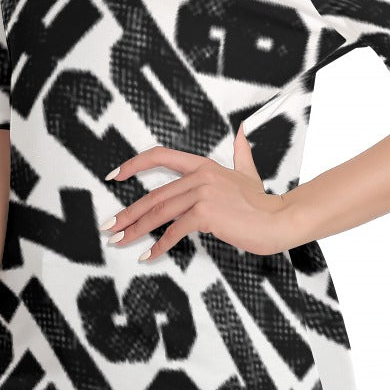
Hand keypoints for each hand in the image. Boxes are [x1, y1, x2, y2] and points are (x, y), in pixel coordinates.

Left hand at [101, 123, 293, 259]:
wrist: (280, 219)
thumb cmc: (263, 202)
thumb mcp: (248, 173)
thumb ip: (241, 153)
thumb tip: (241, 133)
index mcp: (203, 165)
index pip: (160, 156)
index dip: (134, 164)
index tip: (114, 176)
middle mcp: (200, 176)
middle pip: (154, 194)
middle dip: (128, 212)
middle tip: (110, 225)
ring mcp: (202, 194)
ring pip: (159, 212)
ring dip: (135, 229)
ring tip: (119, 241)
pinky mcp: (206, 214)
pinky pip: (174, 231)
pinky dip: (159, 246)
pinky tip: (148, 256)